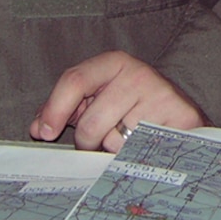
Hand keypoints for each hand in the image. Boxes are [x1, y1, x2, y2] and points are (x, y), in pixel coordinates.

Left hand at [30, 51, 206, 151]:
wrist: (183, 117)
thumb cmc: (133, 107)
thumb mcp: (100, 98)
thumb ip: (66, 110)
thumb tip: (38, 128)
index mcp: (114, 63)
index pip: (74, 80)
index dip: (54, 109)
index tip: (43, 133)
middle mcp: (137, 74)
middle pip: (90, 122)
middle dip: (87, 142)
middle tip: (101, 139)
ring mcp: (160, 95)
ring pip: (112, 142)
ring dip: (111, 150)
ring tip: (126, 139)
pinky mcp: (178, 118)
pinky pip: (138, 152)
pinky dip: (134, 157)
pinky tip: (143, 146)